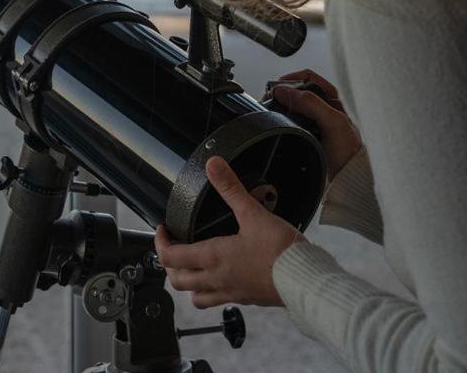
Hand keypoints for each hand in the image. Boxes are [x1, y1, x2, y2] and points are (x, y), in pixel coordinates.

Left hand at [155, 156, 302, 307]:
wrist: (306, 280)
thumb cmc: (281, 251)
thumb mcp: (253, 213)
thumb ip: (231, 188)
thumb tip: (213, 165)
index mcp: (213, 257)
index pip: (170, 256)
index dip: (160, 242)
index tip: (163, 230)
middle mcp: (217, 278)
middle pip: (177, 280)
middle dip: (169, 265)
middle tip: (172, 249)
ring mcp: (231, 292)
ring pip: (196, 297)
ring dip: (188, 284)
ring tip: (190, 268)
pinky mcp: (247, 300)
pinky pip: (219, 302)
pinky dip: (211, 293)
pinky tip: (221, 279)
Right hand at [270, 69, 361, 180]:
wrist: (348, 180)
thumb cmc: (349, 152)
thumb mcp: (333, 122)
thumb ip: (311, 103)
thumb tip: (285, 91)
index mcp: (333, 99)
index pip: (308, 78)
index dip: (291, 79)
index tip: (276, 88)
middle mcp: (322, 108)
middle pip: (296, 92)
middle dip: (281, 94)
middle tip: (270, 100)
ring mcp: (313, 122)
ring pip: (290, 107)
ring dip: (279, 108)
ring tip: (271, 112)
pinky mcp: (306, 135)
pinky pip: (288, 123)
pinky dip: (280, 122)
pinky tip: (277, 126)